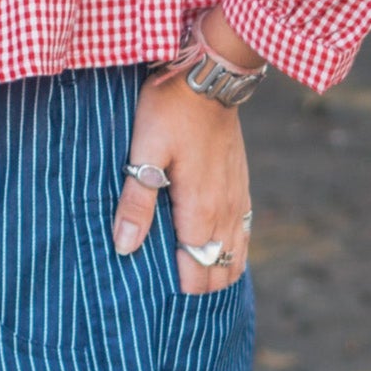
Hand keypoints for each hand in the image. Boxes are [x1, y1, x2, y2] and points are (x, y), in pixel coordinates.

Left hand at [112, 12, 252, 294]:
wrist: (210, 74)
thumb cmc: (170, 110)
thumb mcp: (143, 152)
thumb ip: (137, 201)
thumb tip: (126, 249)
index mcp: (201, 211)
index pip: (196, 274)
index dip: (177, 291)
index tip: (152, 296)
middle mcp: (227, 212)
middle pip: (219, 273)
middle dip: (197, 288)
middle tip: (165, 292)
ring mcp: (239, 199)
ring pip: (236, 256)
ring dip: (215, 271)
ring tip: (187, 277)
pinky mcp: (242, 185)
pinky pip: (244, 234)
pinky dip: (229, 251)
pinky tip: (210, 249)